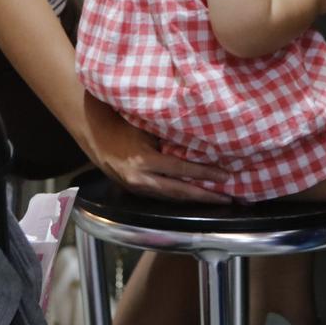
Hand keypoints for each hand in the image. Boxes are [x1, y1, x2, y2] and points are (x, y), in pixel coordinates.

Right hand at [81, 95, 231, 201]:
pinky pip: (163, 196)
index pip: (181, 170)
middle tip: (229, 199)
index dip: (205, 174)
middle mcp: (141, 180)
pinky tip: (196, 196)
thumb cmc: (123, 125)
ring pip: (172, 198)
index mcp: (144, 162)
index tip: (226, 176)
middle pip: (180, 192)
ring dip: (196, 199)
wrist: (95, 136)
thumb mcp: (146, 127)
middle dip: (205, 196)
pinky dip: (181, 197)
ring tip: (218, 199)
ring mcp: (138, 189)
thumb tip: (201, 139)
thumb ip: (169, 137)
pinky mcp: (137, 192)